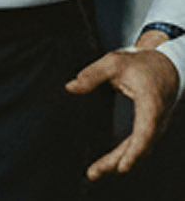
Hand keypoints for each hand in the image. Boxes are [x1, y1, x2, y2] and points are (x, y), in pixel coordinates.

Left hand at [69, 41, 180, 178]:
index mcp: (151, 105)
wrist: (167, 65)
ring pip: (138, 150)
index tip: (122, 167)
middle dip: (117, 163)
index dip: (134, 152)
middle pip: (138, 148)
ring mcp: (155, 126)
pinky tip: (111, 163)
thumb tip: (70, 87)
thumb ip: (92, 75)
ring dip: (119, 162)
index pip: (144, 133)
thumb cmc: (142, 64)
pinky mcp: (150, 128)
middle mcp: (156, 120)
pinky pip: (139, 145)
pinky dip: (125, 156)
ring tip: (95, 172)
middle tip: (93, 173)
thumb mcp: (114, 62)